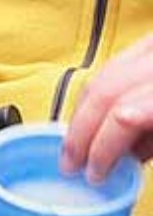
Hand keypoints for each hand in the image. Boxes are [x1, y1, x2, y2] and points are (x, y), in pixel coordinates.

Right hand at [62, 35, 152, 181]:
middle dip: (80, 134)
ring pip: (99, 77)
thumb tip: (123, 157)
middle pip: (102, 94)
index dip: (101, 149)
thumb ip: (152, 142)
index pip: (123, 116)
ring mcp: (152, 47)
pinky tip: (94, 113)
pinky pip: (112, 64)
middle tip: (71, 162)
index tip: (92, 172)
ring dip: (82, 114)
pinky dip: (97, 92)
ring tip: (76, 143)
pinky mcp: (149, 43)